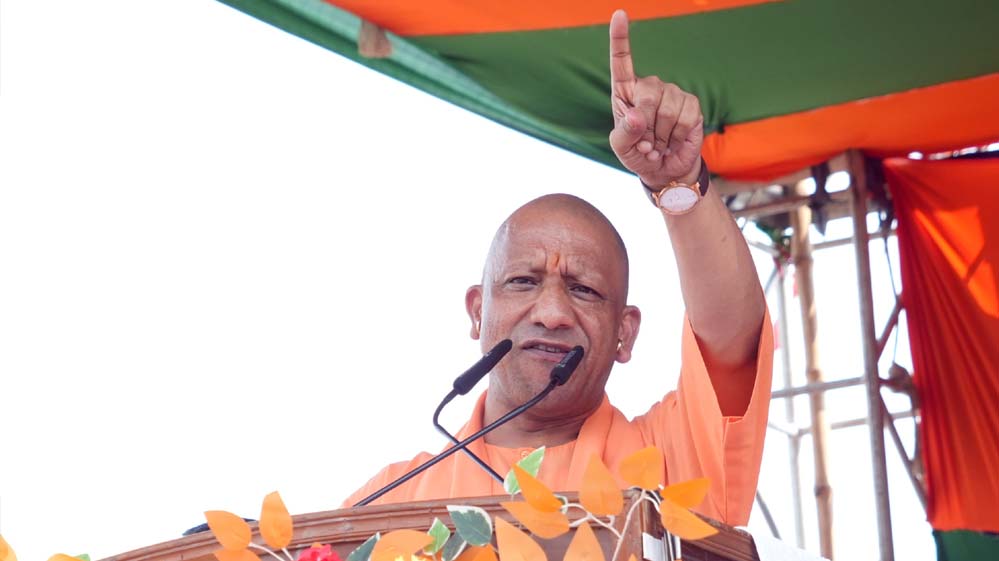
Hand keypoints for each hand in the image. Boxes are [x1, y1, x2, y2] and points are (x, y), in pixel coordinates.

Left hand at [608, 9, 703, 186]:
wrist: (664, 169)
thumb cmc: (638, 155)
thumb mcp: (623, 149)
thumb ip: (624, 133)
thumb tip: (637, 116)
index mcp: (625, 92)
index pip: (621, 60)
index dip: (619, 38)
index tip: (619, 14)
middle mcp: (649, 87)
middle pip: (647, 94)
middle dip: (646, 125)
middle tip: (646, 142)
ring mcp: (672, 93)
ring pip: (667, 108)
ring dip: (662, 134)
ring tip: (659, 143)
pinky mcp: (691, 104)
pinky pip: (685, 117)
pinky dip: (677, 135)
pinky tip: (673, 141)